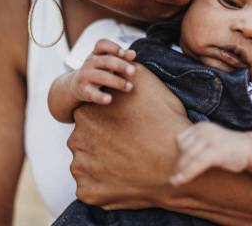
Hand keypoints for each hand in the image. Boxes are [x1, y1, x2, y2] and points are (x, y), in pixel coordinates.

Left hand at [68, 64, 191, 209]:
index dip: (110, 120)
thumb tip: (123, 59)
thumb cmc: (164, 123)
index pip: (90, 116)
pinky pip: (91, 187)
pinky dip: (104, 184)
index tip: (127, 126)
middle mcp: (76, 140)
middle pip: (86, 140)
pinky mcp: (86, 192)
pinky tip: (124, 177)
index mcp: (85, 113)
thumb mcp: (148, 84)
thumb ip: (128, 71)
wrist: (175, 163)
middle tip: (129, 145)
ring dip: (102, 163)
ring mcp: (80, 168)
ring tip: (129, 162)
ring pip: (87, 164)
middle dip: (103, 142)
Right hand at [70, 39, 136, 104]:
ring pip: (101, 77)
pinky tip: (109, 99)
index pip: (102, 44)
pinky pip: (92, 93)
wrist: (76, 85)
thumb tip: (133, 53)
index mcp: (96, 53)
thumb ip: (121, 57)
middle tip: (133, 71)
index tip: (123, 53)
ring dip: (117, 82)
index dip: (113, 47)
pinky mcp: (83, 90)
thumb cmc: (99, 70)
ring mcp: (85, 76)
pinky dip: (100, 96)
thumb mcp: (108, 62)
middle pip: (106, 61)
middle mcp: (90, 63)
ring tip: (129, 87)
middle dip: (121, 65)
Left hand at [170, 122, 251, 185]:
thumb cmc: (227, 147)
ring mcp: (211, 140)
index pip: (180, 140)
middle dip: (179, 164)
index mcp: (201, 127)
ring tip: (174, 182)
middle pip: (183, 149)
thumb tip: (177, 159)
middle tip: (176, 177)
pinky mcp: (216, 152)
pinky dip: (186, 174)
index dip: (179, 153)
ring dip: (180, 170)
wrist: (250, 148)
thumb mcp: (210, 139)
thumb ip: (196, 144)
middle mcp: (204, 131)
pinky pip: (197, 164)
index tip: (180, 165)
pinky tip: (179, 181)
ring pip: (188, 157)